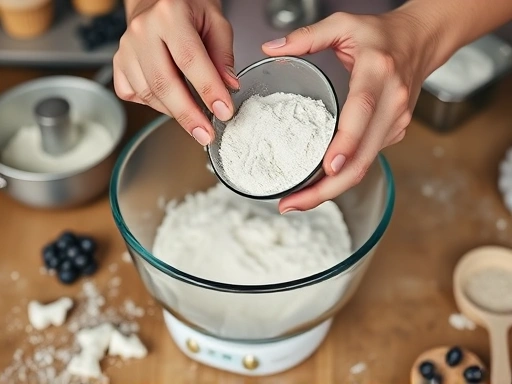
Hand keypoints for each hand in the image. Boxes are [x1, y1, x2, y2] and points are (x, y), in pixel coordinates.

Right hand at [113, 0, 237, 145]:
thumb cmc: (187, 7)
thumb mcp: (215, 20)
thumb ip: (224, 54)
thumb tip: (229, 87)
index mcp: (169, 14)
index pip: (190, 59)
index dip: (208, 90)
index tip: (223, 111)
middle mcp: (142, 31)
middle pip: (164, 83)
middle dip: (188, 114)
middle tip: (206, 134)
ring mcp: (126, 48)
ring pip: (149, 93)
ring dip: (174, 113)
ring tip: (196, 121)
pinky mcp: (118, 63)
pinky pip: (133, 94)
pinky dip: (154, 105)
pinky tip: (171, 103)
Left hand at [262, 11, 438, 212]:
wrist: (421, 41)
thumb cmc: (382, 35)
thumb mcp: (344, 24)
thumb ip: (307, 36)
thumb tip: (272, 49)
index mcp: (377, 74)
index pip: (362, 113)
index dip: (346, 143)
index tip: (327, 168)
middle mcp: (392, 102)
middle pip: (363, 156)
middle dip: (328, 188)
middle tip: (292, 204)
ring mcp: (396, 122)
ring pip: (364, 165)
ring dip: (331, 190)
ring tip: (297, 201)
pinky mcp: (394, 132)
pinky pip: (367, 160)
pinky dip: (343, 177)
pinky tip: (318, 184)